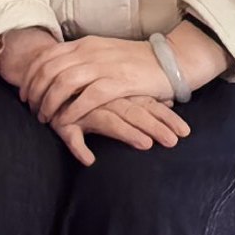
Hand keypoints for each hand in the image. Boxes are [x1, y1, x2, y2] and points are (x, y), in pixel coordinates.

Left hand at [14, 34, 173, 127]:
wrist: (168, 60)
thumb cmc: (134, 61)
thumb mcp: (102, 53)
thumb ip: (81, 60)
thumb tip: (57, 72)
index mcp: (84, 44)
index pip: (46, 57)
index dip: (30, 77)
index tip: (24, 94)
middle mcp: (90, 52)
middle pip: (50, 71)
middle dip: (35, 93)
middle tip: (32, 110)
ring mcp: (104, 66)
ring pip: (63, 83)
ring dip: (50, 103)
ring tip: (46, 119)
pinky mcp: (118, 82)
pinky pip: (87, 97)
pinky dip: (72, 110)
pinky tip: (66, 122)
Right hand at [61, 94, 188, 163]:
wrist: (49, 73)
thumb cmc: (88, 88)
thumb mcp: (118, 91)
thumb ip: (141, 97)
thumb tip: (171, 101)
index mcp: (119, 92)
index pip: (148, 105)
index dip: (166, 119)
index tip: (185, 133)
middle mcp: (105, 99)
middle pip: (134, 112)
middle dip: (155, 126)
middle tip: (173, 141)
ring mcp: (85, 109)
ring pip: (109, 121)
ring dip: (127, 132)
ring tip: (145, 144)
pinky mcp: (64, 120)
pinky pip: (71, 135)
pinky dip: (79, 147)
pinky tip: (90, 160)